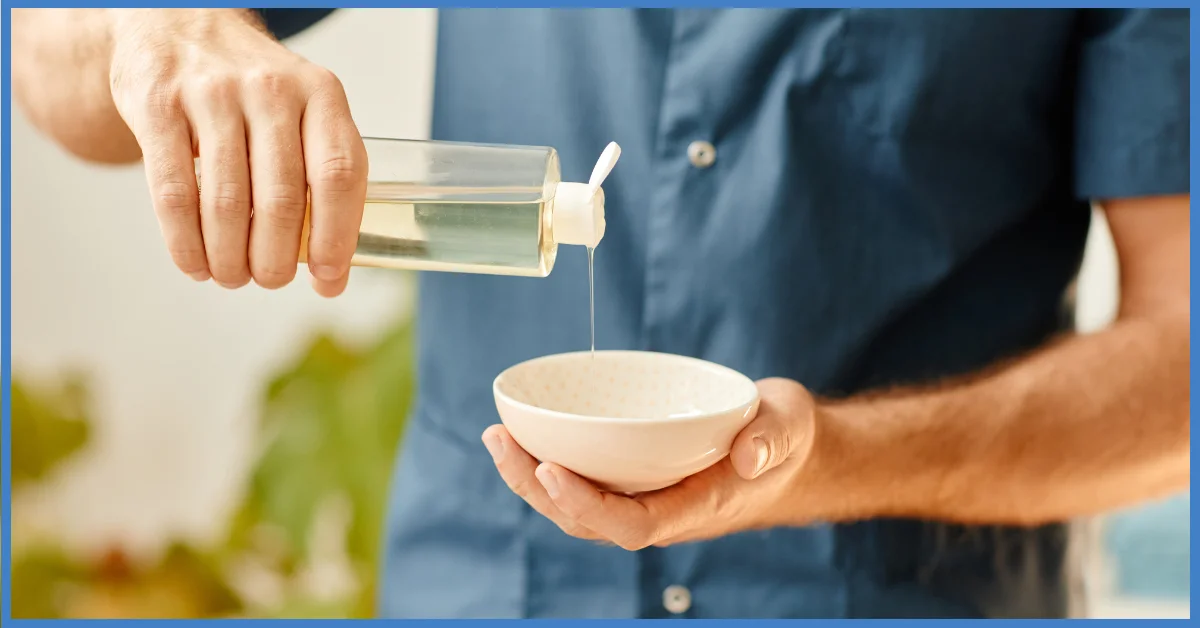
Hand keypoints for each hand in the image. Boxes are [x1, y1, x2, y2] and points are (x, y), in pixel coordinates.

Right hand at [108, 9, 366, 295]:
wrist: (178, 25)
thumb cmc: (254, 91)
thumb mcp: (303, 112)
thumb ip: (320, 177)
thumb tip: (332, 274)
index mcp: (321, 94)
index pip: (339, 174)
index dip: (336, 236)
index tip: (327, 279)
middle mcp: (270, 90)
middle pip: (281, 198)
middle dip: (274, 258)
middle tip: (269, 281)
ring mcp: (212, 95)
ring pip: (225, 202)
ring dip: (229, 258)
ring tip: (232, 278)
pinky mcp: (158, 105)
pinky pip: (173, 192)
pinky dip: (185, 242)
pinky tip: (195, 264)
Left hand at [483, 378, 823, 549]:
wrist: (784, 450)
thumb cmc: (783, 438)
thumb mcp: (790, 426)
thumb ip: (773, 437)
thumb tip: (746, 453)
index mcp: (698, 506)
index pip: (632, 523)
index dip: (586, 503)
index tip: (550, 470)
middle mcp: (664, 510)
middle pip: (588, 520)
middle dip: (537, 488)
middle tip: (501, 442)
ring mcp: (646, 498)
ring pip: (577, 507)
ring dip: (531, 479)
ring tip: (496, 438)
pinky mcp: (635, 480)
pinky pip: (584, 484)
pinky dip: (547, 466)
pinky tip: (523, 437)